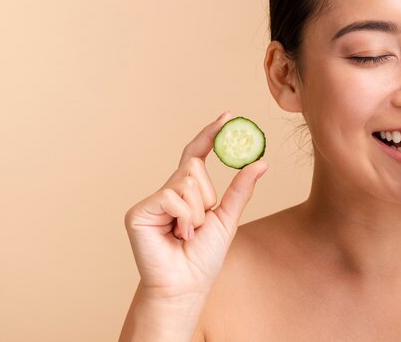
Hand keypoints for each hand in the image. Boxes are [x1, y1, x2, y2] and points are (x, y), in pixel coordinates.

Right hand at [124, 111, 268, 299]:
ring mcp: (152, 201)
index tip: (227, 115)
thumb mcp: (228, 217)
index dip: (209, 134)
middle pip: (194, 167)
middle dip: (206, 197)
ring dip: (197, 212)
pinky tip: (178, 235)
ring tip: (188, 234)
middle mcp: (167, 191)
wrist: (186, 285)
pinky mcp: (139, 212)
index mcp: (186, 192)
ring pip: (185, 182)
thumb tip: (261, 161)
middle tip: (200, 224)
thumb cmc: (203, 257)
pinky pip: (171, 196)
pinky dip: (184, 217)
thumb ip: (240, 188)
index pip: (196, 154)